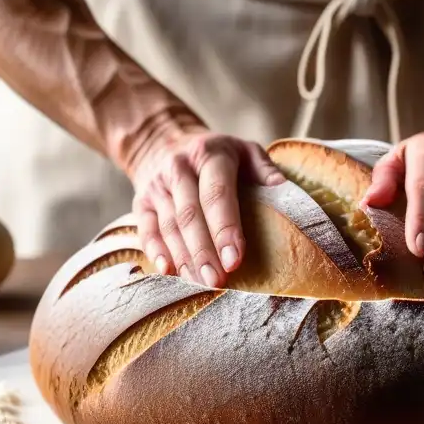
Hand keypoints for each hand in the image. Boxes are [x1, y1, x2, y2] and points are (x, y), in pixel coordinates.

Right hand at [129, 127, 284, 287]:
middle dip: (203, 251)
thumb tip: (283, 190)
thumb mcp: (244, 150)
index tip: (235, 258)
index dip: (225, 227)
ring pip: (169, 226)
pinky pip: (146, 230)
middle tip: (218, 280)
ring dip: (184, 258)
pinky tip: (169, 272)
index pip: (216, 193)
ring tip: (201, 283)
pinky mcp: (140, 202)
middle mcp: (179, 168)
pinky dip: (155, 252)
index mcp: (209, 155)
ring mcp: (156, 186)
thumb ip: (265, 169)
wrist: (163, 141)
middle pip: (189, 214)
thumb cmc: (216, 155)